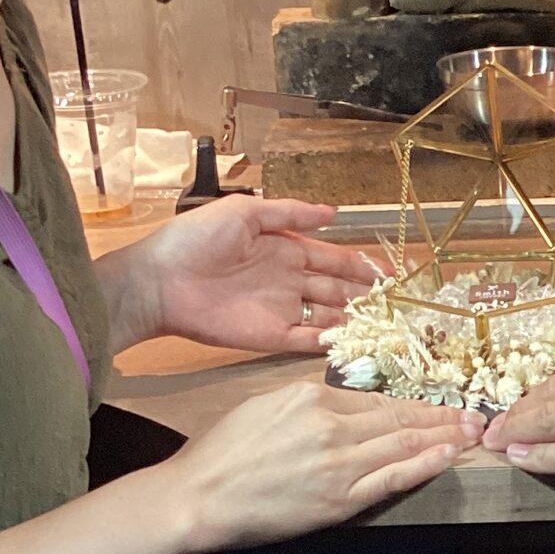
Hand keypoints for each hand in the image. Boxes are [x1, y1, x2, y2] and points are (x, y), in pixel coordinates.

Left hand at [128, 199, 380, 355]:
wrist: (159, 280)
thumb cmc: (195, 239)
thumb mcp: (244, 212)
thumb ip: (290, 213)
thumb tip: (332, 213)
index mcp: (284, 249)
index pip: (331, 258)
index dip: (361, 265)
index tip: (389, 273)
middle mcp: (287, 280)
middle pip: (336, 289)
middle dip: (364, 294)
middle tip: (396, 301)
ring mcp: (279, 310)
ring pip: (327, 315)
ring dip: (353, 319)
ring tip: (383, 323)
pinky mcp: (268, 336)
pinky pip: (305, 340)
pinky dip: (328, 341)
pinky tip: (353, 340)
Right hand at [175, 383, 481, 551]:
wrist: (197, 497)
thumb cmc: (220, 454)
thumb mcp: (263, 407)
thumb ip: (307, 402)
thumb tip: (341, 403)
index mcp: (310, 397)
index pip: (376, 397)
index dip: (414, 399)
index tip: (438, 399)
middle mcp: (330, 425)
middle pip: (398, 415)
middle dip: (442, 414)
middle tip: (475, 412)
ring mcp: (337, 464)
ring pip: (402, 443)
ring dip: (443, 436)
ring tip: (472, 432)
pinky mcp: (337, 500)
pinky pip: (391, 478)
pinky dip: (424, 464)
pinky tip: (447, 457)